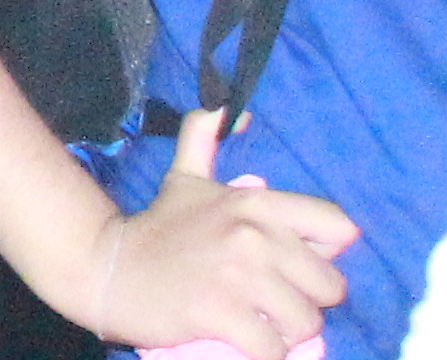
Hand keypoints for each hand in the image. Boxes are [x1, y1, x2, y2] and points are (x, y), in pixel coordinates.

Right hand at [85, 111, 353, 359]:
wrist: (106, 267)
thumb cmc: (157, 228)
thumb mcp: (184, 178)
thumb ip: (203, 136)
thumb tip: (235, 111)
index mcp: (254, 202)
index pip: (339, 228)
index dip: (324, 254)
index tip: (293, 265)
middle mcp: (252, 234)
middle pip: (329, 287)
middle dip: (305, 301)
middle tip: (271, 301)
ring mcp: (236, 275)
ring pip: (305, 322)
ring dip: (286, 332)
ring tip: (259, 323)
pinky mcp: (220, 313)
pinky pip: (273, 349)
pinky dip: (264, 354)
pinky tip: (243, 342)